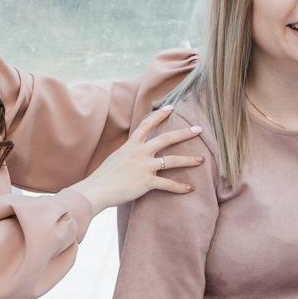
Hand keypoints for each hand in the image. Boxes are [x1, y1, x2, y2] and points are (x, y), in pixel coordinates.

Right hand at [71, 110, 203, 212]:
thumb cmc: (103, 177)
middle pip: (166, 138)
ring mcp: (143, 167)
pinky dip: (180, 187)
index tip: (171, 108)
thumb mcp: (115, 158)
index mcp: (130, 146)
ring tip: (201, 159)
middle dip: (184, 133)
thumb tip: (133, 153)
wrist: (96, 190)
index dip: (159, 115)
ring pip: (171, 160)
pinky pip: (167, 184)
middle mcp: (139, 153)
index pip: (146, 125)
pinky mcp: (146, 182)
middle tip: (199, 129)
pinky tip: (190, 188)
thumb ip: (127, 154)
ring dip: (188, 160)